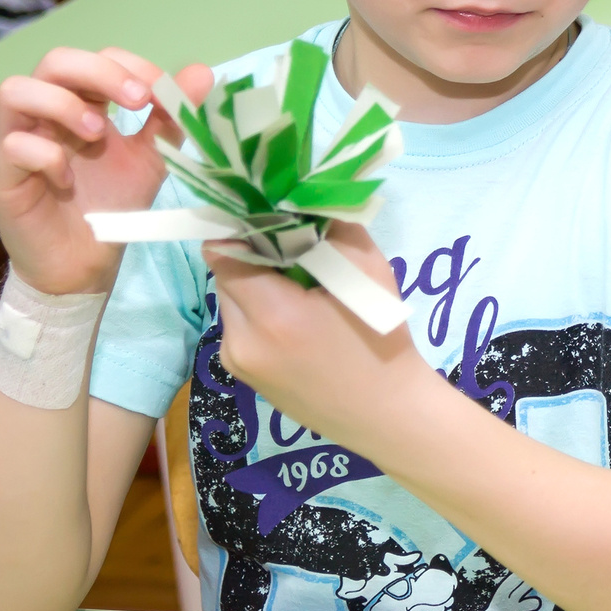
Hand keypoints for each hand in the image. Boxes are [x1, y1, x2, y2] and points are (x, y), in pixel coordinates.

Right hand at [0, 46, 210, 295]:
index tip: (159, 93)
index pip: (95, 58)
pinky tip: (68, 180)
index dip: (128, 66)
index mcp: (82, 103)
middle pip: (54, 61)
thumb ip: (171, 118)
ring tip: (98, 135)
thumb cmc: (110, 206)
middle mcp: (46, 114)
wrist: (84, 266)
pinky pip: (12, 145)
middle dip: (99, 72)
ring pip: (15, 90)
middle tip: (137, 100)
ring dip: (62, 104)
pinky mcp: (4, 177)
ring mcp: (19, 141)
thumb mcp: (151, 159)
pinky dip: (45, 155)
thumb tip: (203, 72)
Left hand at [207, 221, 439, 451]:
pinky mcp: (241, 375)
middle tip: (293, 254)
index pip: (223, 251)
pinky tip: (296, 323)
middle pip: (225, 273)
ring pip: (230, 299)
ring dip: (255, 285)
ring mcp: (236, 362)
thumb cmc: (383, 341)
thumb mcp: (370, 273)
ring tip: (299, 292)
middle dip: (252, 256)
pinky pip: (239, 326)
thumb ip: (333, 227)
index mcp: (273, 314)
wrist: (386, 416)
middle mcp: (241, 340)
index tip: (269, 220)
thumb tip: (300, 194)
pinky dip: (260, 313)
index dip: (242, 229)